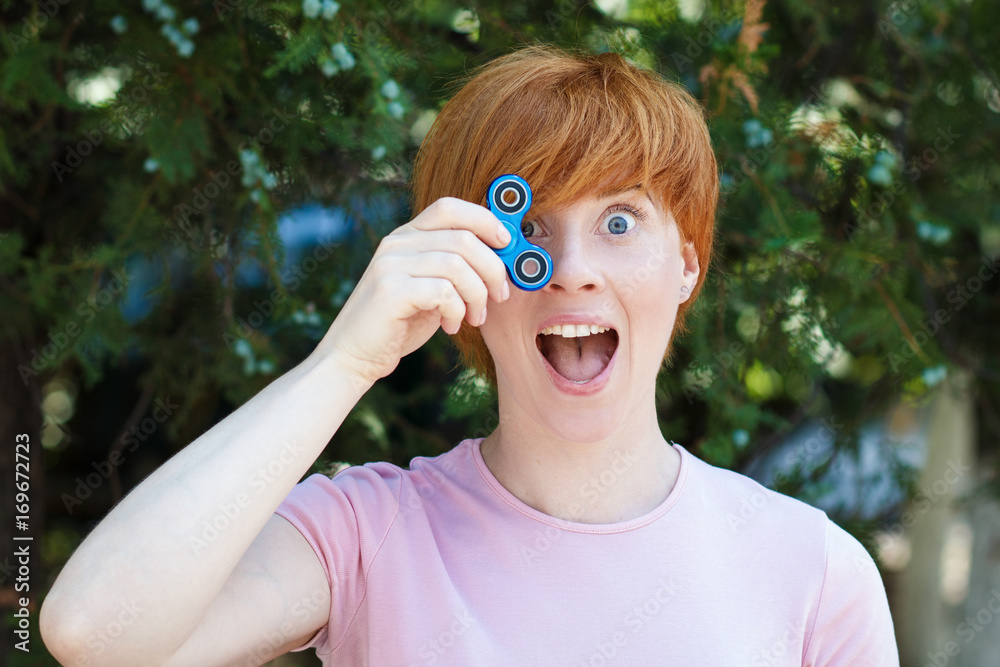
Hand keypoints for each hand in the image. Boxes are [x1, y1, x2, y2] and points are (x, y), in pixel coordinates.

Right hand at [314, 197, 511, 384]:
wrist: (355, 355)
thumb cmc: (400, 322)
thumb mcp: (432, 287)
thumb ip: (456, 268)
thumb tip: (503, 256)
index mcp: (407, 236)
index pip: (450, 207)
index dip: (485, 220)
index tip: (507, 244)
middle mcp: (397, 243)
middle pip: (463, 238)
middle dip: (493, 269)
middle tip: (499, 297)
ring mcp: (390, 265)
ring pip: (458, 266)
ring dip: (477, 295)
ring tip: (474, 317)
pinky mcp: (390, 291)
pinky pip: (443, 291)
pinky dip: (457, 311)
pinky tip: (452, 326)